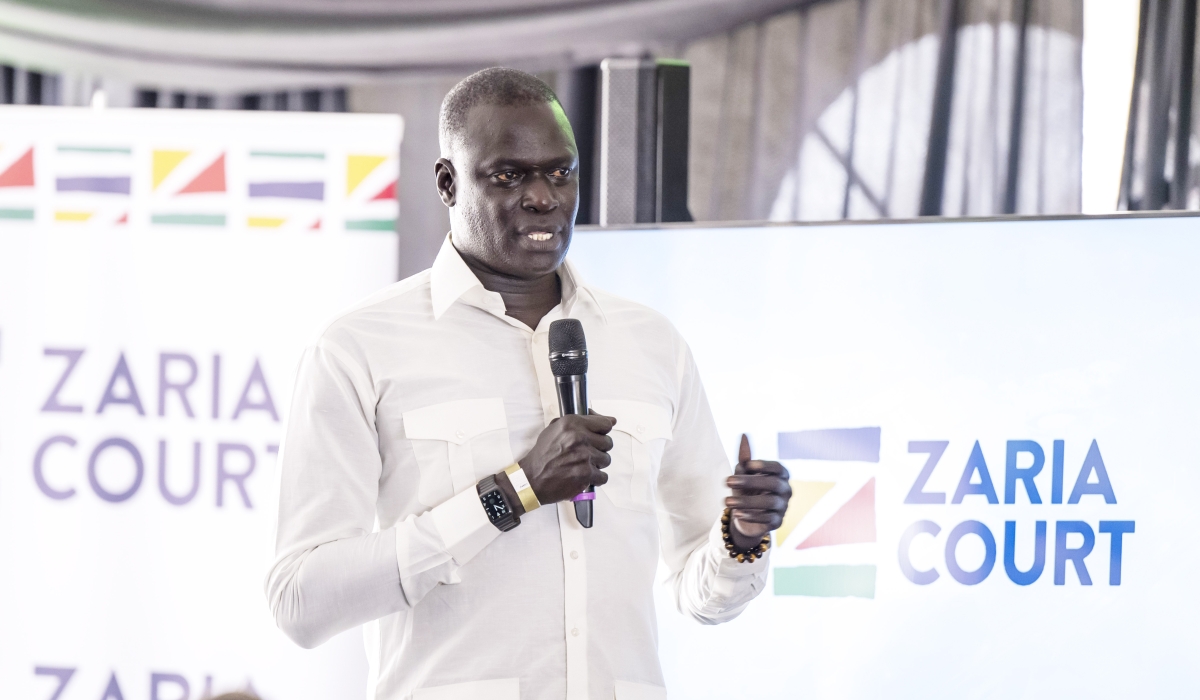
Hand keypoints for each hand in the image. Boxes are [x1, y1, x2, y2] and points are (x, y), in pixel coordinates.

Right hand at [498, 411, 614, 514]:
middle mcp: (580, 437)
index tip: (598, 435)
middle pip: (608, 442)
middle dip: (599, 449)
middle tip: (586, 453)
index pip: (605, 423)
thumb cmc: (543, 454)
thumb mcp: (555, 429)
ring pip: (606, 459)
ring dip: (597, 464)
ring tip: (583, 465)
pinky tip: (584, 476)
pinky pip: (603, 476)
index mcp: (573, 423)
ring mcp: (585, 456)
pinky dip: (596, 478)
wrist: (532, 478)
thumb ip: (580, 421)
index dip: (603, 431)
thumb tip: (610, 419)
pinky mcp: (587, 474)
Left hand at [725, 434, 790, 550]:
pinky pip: (767, 519)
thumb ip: (745, 457)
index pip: (778, 468)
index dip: (764, 465)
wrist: (746, 515)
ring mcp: (783, 507)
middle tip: (727, 481)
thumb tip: (744, 435)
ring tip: (726, 501)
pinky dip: (751, 516)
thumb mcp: (743, 473)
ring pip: (769, 503)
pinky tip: (736, 514)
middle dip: (750, 482)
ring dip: (746, 502)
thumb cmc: (747, 489)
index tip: (746, 464)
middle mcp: (786, 490)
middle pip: (773, 484)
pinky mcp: (778, 522)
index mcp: (781, 475)